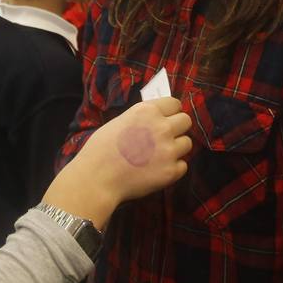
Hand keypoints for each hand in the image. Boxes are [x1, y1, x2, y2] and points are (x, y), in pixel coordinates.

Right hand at [45, 97, 193, 228]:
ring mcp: (169, 150)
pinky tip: (156, 170)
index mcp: (147, 111)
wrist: (96, 179)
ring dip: (176, 149)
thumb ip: (143, 118)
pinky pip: (182, 165)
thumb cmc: (101, 150)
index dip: (170, 112)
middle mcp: (162, 127)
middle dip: (177, 128)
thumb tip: (158, 117)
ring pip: (187, 143)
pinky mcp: (171, 171)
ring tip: (158, 156)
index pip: (175, 103)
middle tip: (164, 138)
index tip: (166, 119)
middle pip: (186, 121)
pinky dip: (172, 169)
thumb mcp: (120, 121)